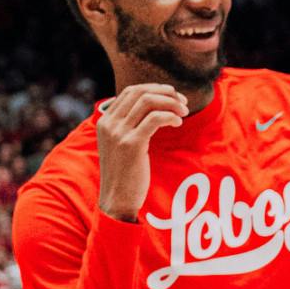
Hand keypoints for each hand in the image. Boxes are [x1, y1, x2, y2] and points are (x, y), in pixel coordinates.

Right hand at [96, 83, 186, 221]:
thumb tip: (151, 108)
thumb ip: (128, 125)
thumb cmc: (124, 173)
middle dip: (166, 93)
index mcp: (105, 121)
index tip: (173, 96)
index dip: (155, 89)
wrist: (117, 199)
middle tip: (183, 102)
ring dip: (171, 103)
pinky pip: (155, 119)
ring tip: (184, 112)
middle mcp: (109, 123)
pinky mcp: (132, 144)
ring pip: (148, 102)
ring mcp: (119, 133)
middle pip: (140, 92)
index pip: (130, 91)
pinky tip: (178, 123)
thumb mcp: (120, 144)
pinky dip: (170, 116)